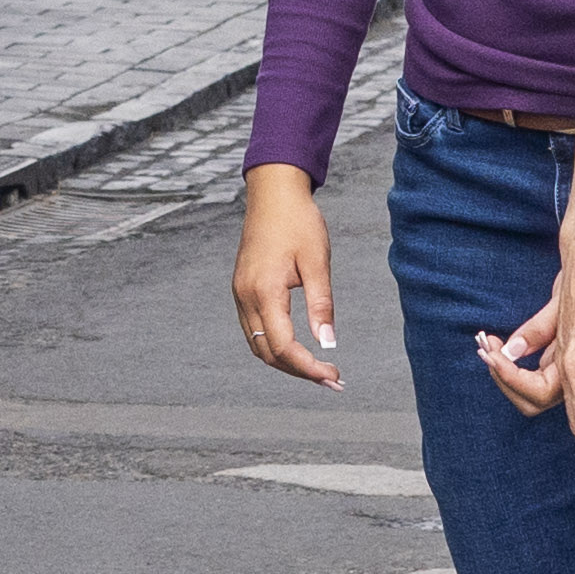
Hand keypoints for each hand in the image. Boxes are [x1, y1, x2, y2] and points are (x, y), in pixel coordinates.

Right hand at [227, 165, 340, 382]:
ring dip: (286, 361)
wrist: (273, 193)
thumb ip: (321, 305)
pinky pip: (254, 329)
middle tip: (333, 379)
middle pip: (268, 353)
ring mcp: (240, 294)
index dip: (308, 368)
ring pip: (258, 345)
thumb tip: (328, 343)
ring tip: (318, 368)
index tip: (334, 376)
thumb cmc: (298, 222)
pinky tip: (298, 347)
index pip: (283, 346)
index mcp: (264, 291)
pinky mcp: (242, 290)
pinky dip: (275, 345)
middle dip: (299, 371)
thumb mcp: (317, 262)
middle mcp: (245, 297)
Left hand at [467, 303, 564, 416]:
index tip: (494, 355)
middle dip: (503, 379)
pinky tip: (496, 343)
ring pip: (530, 394)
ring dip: (503, 373)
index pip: (540, 392)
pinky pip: (532, 379)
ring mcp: (569, 372)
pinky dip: (510, 365)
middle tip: (486, 349)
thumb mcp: (563, 300)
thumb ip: (540, 329)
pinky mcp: (561, 361)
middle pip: (532, 401)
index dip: (512, 378)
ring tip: (487, 344)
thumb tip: (513, 349)